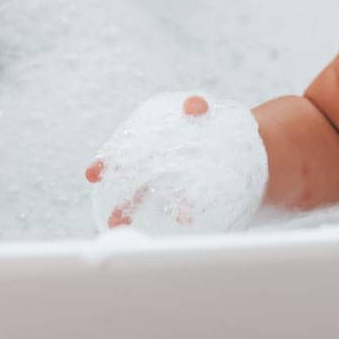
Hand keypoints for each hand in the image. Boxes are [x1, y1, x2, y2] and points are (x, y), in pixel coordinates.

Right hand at [84, 92, 268, 234]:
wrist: (246, 146)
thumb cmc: (216, 124)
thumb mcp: (204, 110)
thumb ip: (196, 107)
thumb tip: (192, 106)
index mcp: (152, 147)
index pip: (122, 155)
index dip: (106, 164)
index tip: (91, 174)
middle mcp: (159, 170)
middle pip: (133, 187)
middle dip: (122, 204)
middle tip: (113, 220)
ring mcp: (175, 187)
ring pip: (152, 202)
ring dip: (141, 217)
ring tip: (133, 231)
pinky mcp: (196, 199)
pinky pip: (184, 208)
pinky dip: (182, 213)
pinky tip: (184, 218)